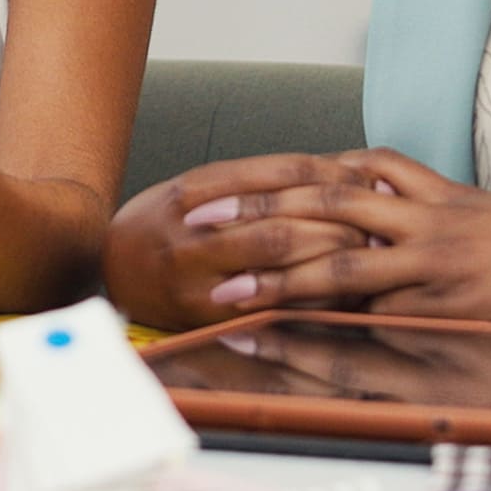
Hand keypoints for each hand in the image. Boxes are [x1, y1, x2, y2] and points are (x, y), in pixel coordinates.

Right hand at [100, 152, 384, 329]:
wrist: (110, 272)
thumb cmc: (165, 223)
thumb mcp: (199, 187)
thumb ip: (258, 182)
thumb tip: (340, 177)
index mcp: (195, 190)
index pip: (281, 174)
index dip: (335, 177)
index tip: (369, 181)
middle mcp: (193, 233)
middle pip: (285, 225)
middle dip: (342, 225)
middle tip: (381, 225)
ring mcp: (198, 279)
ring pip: (281, 266)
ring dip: (333, 260)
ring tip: (369, 254)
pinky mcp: (208, 316)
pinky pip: (273, 306)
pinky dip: (315, 296)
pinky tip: (344, 289)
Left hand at [188, 148, 490, 321]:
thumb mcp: (475, 216)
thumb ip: (416, 214)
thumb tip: (363, 218)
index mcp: (422, 188)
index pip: (326, 167)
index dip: (265, 174)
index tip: (215, 183)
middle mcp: (419, 211)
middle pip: (314, 194)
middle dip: (249, 207)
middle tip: (192, 219)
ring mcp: (433, 253)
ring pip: (335, 251)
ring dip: (272, 269)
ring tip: (221, 285)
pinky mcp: (449, 299)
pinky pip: (375, 306)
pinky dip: (326, 314)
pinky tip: (290, 325)